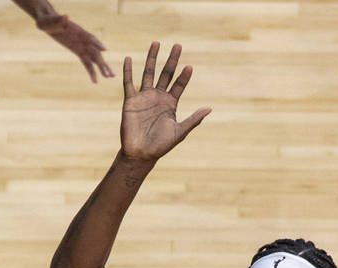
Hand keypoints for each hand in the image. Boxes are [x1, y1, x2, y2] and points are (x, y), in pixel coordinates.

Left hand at [41, 14, 112, 82]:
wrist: (48, 24)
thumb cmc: (48, 22)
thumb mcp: (51, 21)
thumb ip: (59, 21)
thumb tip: (65, 17)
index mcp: (78, 31)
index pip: (89, 37)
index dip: (97, 43)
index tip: (104, 50)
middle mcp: (83, 39)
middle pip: (95, 52)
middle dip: (102, 63)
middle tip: (109, 74)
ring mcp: (82, 46)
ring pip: (94, 58)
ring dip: (102, 68)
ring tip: (110, 77)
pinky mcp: (79, 52)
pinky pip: (87, 63)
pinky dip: (92, 72)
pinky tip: (95, 82)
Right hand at [120, 43, 210, 162]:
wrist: (141, 154)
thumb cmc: (161, 146)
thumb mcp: (180, 132)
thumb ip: (193, 119)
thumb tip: (209, 109)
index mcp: (170, 104)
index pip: (179, 85)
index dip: (184, 77)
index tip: (189, 67)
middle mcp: (158, 97)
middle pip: (166, 74)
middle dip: (172, 60)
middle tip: (178, 45)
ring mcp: (144, 97)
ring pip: (148, 73)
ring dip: (152, 58)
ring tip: (156, 43)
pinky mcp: (130, 101)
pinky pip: (129, 83)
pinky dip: (128, 71)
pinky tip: (128, 59)